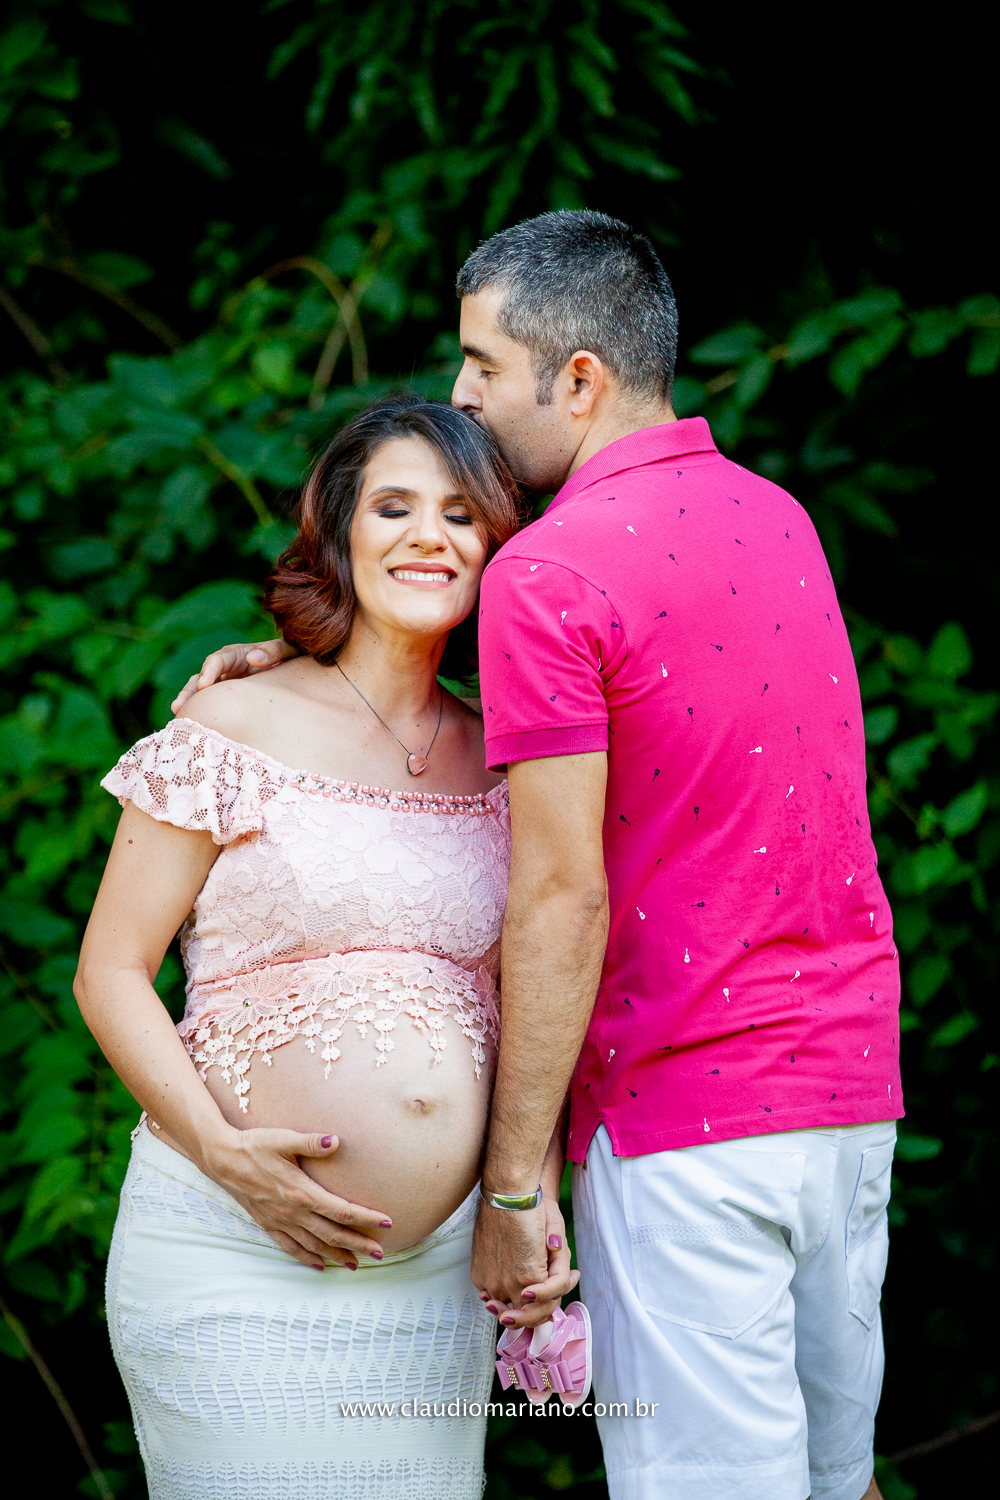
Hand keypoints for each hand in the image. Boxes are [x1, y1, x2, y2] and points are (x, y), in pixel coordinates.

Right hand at [171, 637, 297, 712]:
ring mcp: (224, 684)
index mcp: (238, 654)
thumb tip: (253, 658)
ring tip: (178, 715)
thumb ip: (273, 651)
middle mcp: (226, 668)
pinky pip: (211, 705)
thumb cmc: (291, 657)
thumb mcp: (287, 649)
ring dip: (189, 703)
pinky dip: (201, 713)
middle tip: (180, 705)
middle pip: (203, 677)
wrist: (296, 674)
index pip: (218, 660)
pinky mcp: (227, 699)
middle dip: (190, 690)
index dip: (209, 671)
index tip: (204, 684)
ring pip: (201, 693)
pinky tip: (192, 727)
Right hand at [201, 1127, 390, 1270]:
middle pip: (332, 1233)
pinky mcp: (268, 1224)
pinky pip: (290, 1247)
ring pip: (313, 1245)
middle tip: (380, 1254)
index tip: (387, 1223)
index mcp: (301, 1192)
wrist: (222, 1159)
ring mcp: (279, 1221)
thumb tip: (335, 1141)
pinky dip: (306, 1258)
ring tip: (355, 1264)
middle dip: (358, 1244)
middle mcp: (292, 1212)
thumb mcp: (284, 1139)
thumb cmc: (255, 1146)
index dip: (365, 1218)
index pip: (341, 1210)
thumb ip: (311, 1143)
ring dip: (336, 1255)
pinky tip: (318, 1265)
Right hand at [472, 1194, 578, 1327]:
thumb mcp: (557, 1236)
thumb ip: (561, 1261)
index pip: (543, 1311)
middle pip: (522, 1315)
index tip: (548, 1302)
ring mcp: (490, 1281)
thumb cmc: (533, 1211)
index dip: (548, 1307)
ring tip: (518, 1298)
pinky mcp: (478, 1274)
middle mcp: (509, 1285)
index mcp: (531, 1279)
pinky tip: (503, 1282)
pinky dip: (496, 1293)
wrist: (507, 1195)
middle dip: (530, 1312)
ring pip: (503, 1306)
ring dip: (511, 1304)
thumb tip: (571, 1276)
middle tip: (534, 1305)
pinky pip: (488, 1293)